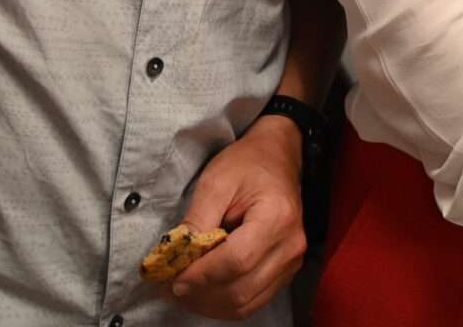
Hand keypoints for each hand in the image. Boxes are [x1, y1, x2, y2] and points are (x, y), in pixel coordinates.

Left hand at [168, 114, 306, 319]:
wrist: (277, 157)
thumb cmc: (247, 164)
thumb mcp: (216, 181)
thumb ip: (197, 220)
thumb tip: (177, 259)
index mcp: (276, 216)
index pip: (237, 260)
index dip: (202, 275)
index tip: (173, 279)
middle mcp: (290, 244)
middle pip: (242, 289)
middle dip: (201, 295)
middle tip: (170, 289)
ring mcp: (291, 261)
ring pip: (247, 303)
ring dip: (211, 304)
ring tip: (185, 292)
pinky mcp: (286, 271)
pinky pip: (255, 300)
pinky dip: (226, 303)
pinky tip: (205, 292)